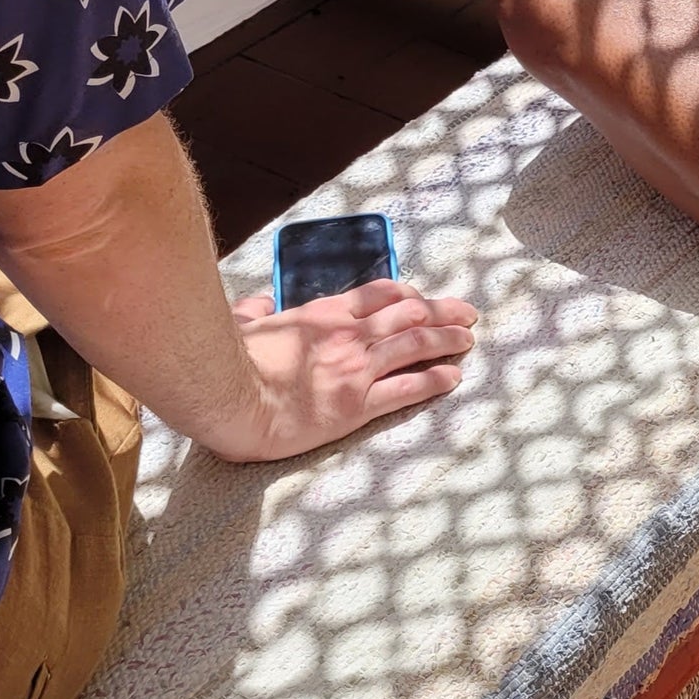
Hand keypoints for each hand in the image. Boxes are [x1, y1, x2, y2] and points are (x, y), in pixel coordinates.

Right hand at [202, 277, 479, 462]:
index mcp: (325, 314)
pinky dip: (434, 380)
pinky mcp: (357, 405)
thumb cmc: (231, 362)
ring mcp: (356, 369)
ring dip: (447, 341)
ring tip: (468, 340)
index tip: (426, 300)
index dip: (411, 295)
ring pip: (416, 346)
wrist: (230, 399)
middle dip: (442, 313)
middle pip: (409, 315)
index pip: (382, 294)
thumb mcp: (244, 325)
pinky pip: (406, 388)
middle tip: (466, 314)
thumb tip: (257, 303)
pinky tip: (454, 377)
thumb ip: (254, 310)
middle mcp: (349, 335)